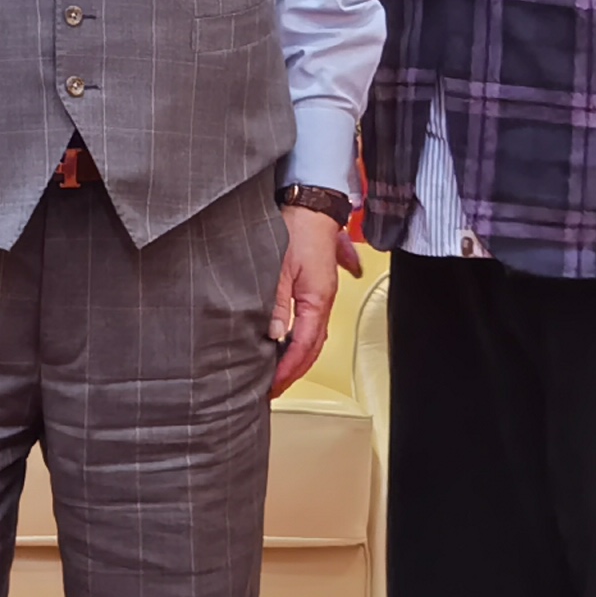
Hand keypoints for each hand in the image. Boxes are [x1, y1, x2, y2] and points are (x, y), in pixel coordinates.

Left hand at [267, 203, 340, 394]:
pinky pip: (310, 325)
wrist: (310, 207)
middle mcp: (323, 301)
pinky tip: (284, 347)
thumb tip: (272, 335)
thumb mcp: (279, 268)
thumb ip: (275, 303)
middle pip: (312, 347)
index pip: (305, 345)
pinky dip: (298, 342)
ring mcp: (320, 296)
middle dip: (294, 371)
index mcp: (318, 299)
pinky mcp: (314, 289)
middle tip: (273, 389)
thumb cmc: (297, 230)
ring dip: (297, 358)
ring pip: (313, 338)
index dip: (288, 368)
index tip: (273, 384)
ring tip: (278, 375)